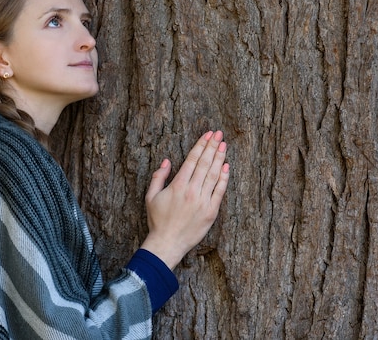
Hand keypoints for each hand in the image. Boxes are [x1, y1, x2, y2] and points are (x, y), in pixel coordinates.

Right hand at [140, 131, 229, 268]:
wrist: (167, 243)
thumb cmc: (157, 220)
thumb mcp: (151, 196)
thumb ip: (158, 177)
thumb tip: (167, 161)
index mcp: (178, 185)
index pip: (192, 159)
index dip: (201, 145)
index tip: (207, 135)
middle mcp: (192, 190)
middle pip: (205, 163)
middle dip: (212, 146)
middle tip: (219, 134)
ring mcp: (203, 201)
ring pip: (214, 174)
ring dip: (219, 158)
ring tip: (223, 145)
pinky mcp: (211, 212)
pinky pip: (220, 191)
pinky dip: (224, 178)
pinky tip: (226, 167)